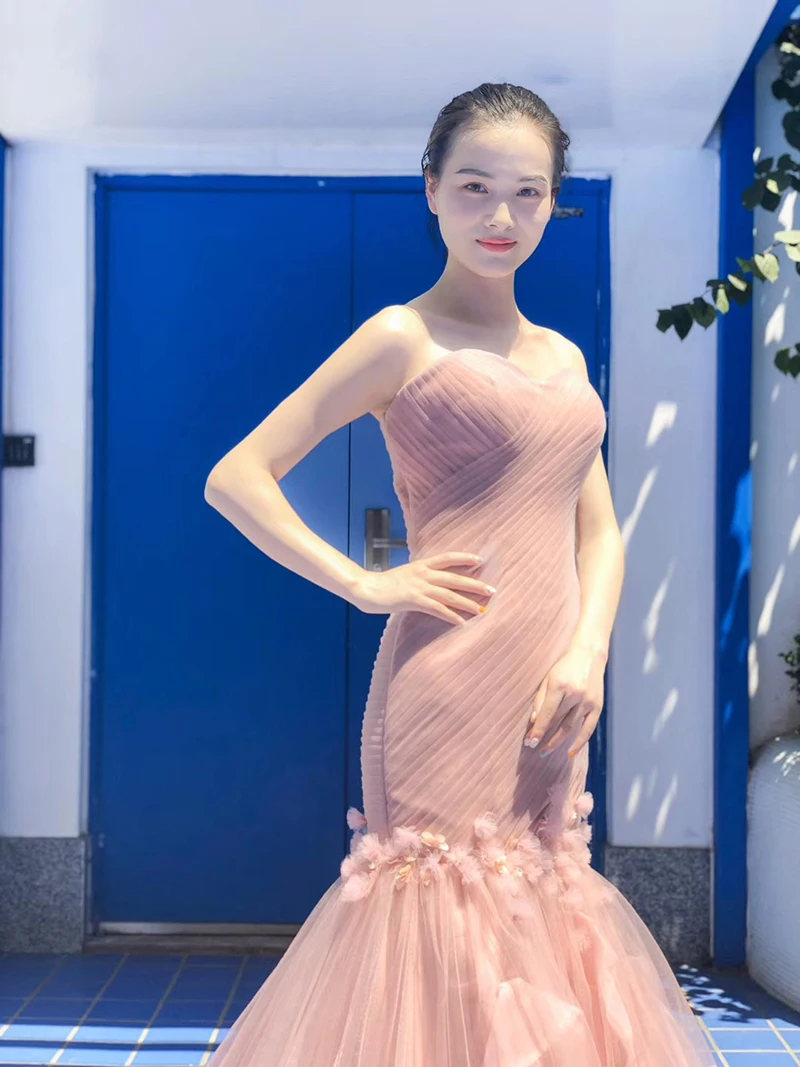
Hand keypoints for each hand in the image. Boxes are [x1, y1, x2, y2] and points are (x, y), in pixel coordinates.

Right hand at [352, 552, 494, 625]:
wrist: (366, 588)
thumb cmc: (384, 584)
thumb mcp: (405, 575)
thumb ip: (420, 577)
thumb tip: (433, 584)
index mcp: (421, 565)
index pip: (448, 558)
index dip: (465, 558)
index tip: (481, 560)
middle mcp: (423, 573)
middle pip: (455, 578)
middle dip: (475, 584)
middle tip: (492, 590)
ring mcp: (419, 586)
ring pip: (450, 594)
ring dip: (467, 603)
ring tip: (482, 610)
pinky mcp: (414, 600)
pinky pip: (437, 609)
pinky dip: (451, 616)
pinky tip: (461, 623)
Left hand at [523, 644, 605, 758]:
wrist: (589, 655)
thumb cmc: (564, 667)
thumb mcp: (548, 678)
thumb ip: (540, 700)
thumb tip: (533, 721)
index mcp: (560, 686)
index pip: (547, 714)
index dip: (538, 730)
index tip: (530, 742)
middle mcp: (575, 695)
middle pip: (558, 722)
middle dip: (545, 737)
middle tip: (535, 749)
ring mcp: (588, 701)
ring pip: (571, 727)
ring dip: (558, 741)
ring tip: (546, 751)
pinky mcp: (597, 706)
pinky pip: (588, 729)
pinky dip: (579, 743)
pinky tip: (570, 753)